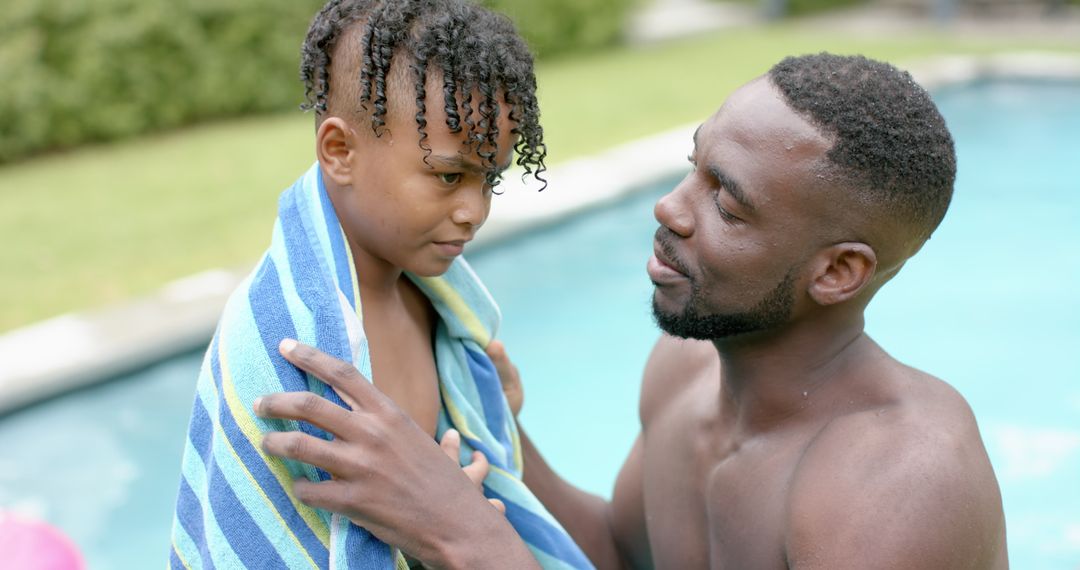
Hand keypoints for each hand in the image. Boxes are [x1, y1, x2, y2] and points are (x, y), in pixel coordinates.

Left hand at [254, 339, 529, 568]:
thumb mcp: (419, 438)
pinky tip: (300, 488)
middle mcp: (373, 433)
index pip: (342, 373)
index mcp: (390, 413)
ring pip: (299, 444)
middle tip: (261, 404)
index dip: (309, 356)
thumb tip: (372, 401)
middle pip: (309, 404)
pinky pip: (308, 489)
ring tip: (266, 443)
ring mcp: (361, 467)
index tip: (286, 345)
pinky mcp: (353, 500)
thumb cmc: (443, 482)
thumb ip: (391, 420)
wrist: (458, 523)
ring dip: (274, 442)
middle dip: (276, 401)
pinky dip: (299, 488)